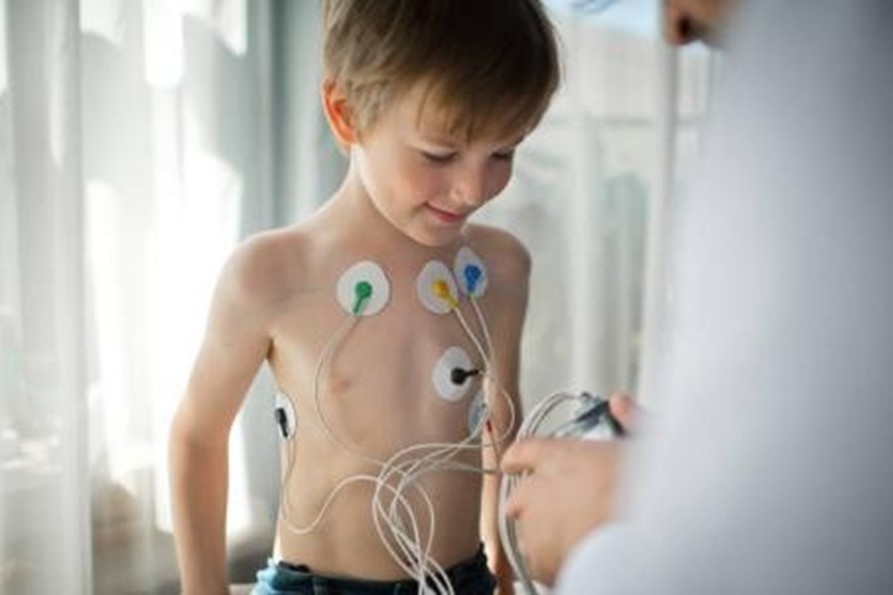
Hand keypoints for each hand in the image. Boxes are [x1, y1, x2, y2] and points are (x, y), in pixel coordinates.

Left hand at [500, 393, 634, 585]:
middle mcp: (537, 490)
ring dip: (545, 535)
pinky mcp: (538, 559)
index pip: (524, 452)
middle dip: (535, 505)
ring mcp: (534, 526)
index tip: (513, 464)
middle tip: (563, 513)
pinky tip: (578, 559)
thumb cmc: (644, 494)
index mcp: (558, 457)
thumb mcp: (646, 445)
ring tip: (577, 540)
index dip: (518, 460)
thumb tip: (621, 403)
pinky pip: (539, 562)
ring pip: (529, 532)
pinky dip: (553, 563)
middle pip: (520, 497)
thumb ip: (629, 420)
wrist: (642, 540)